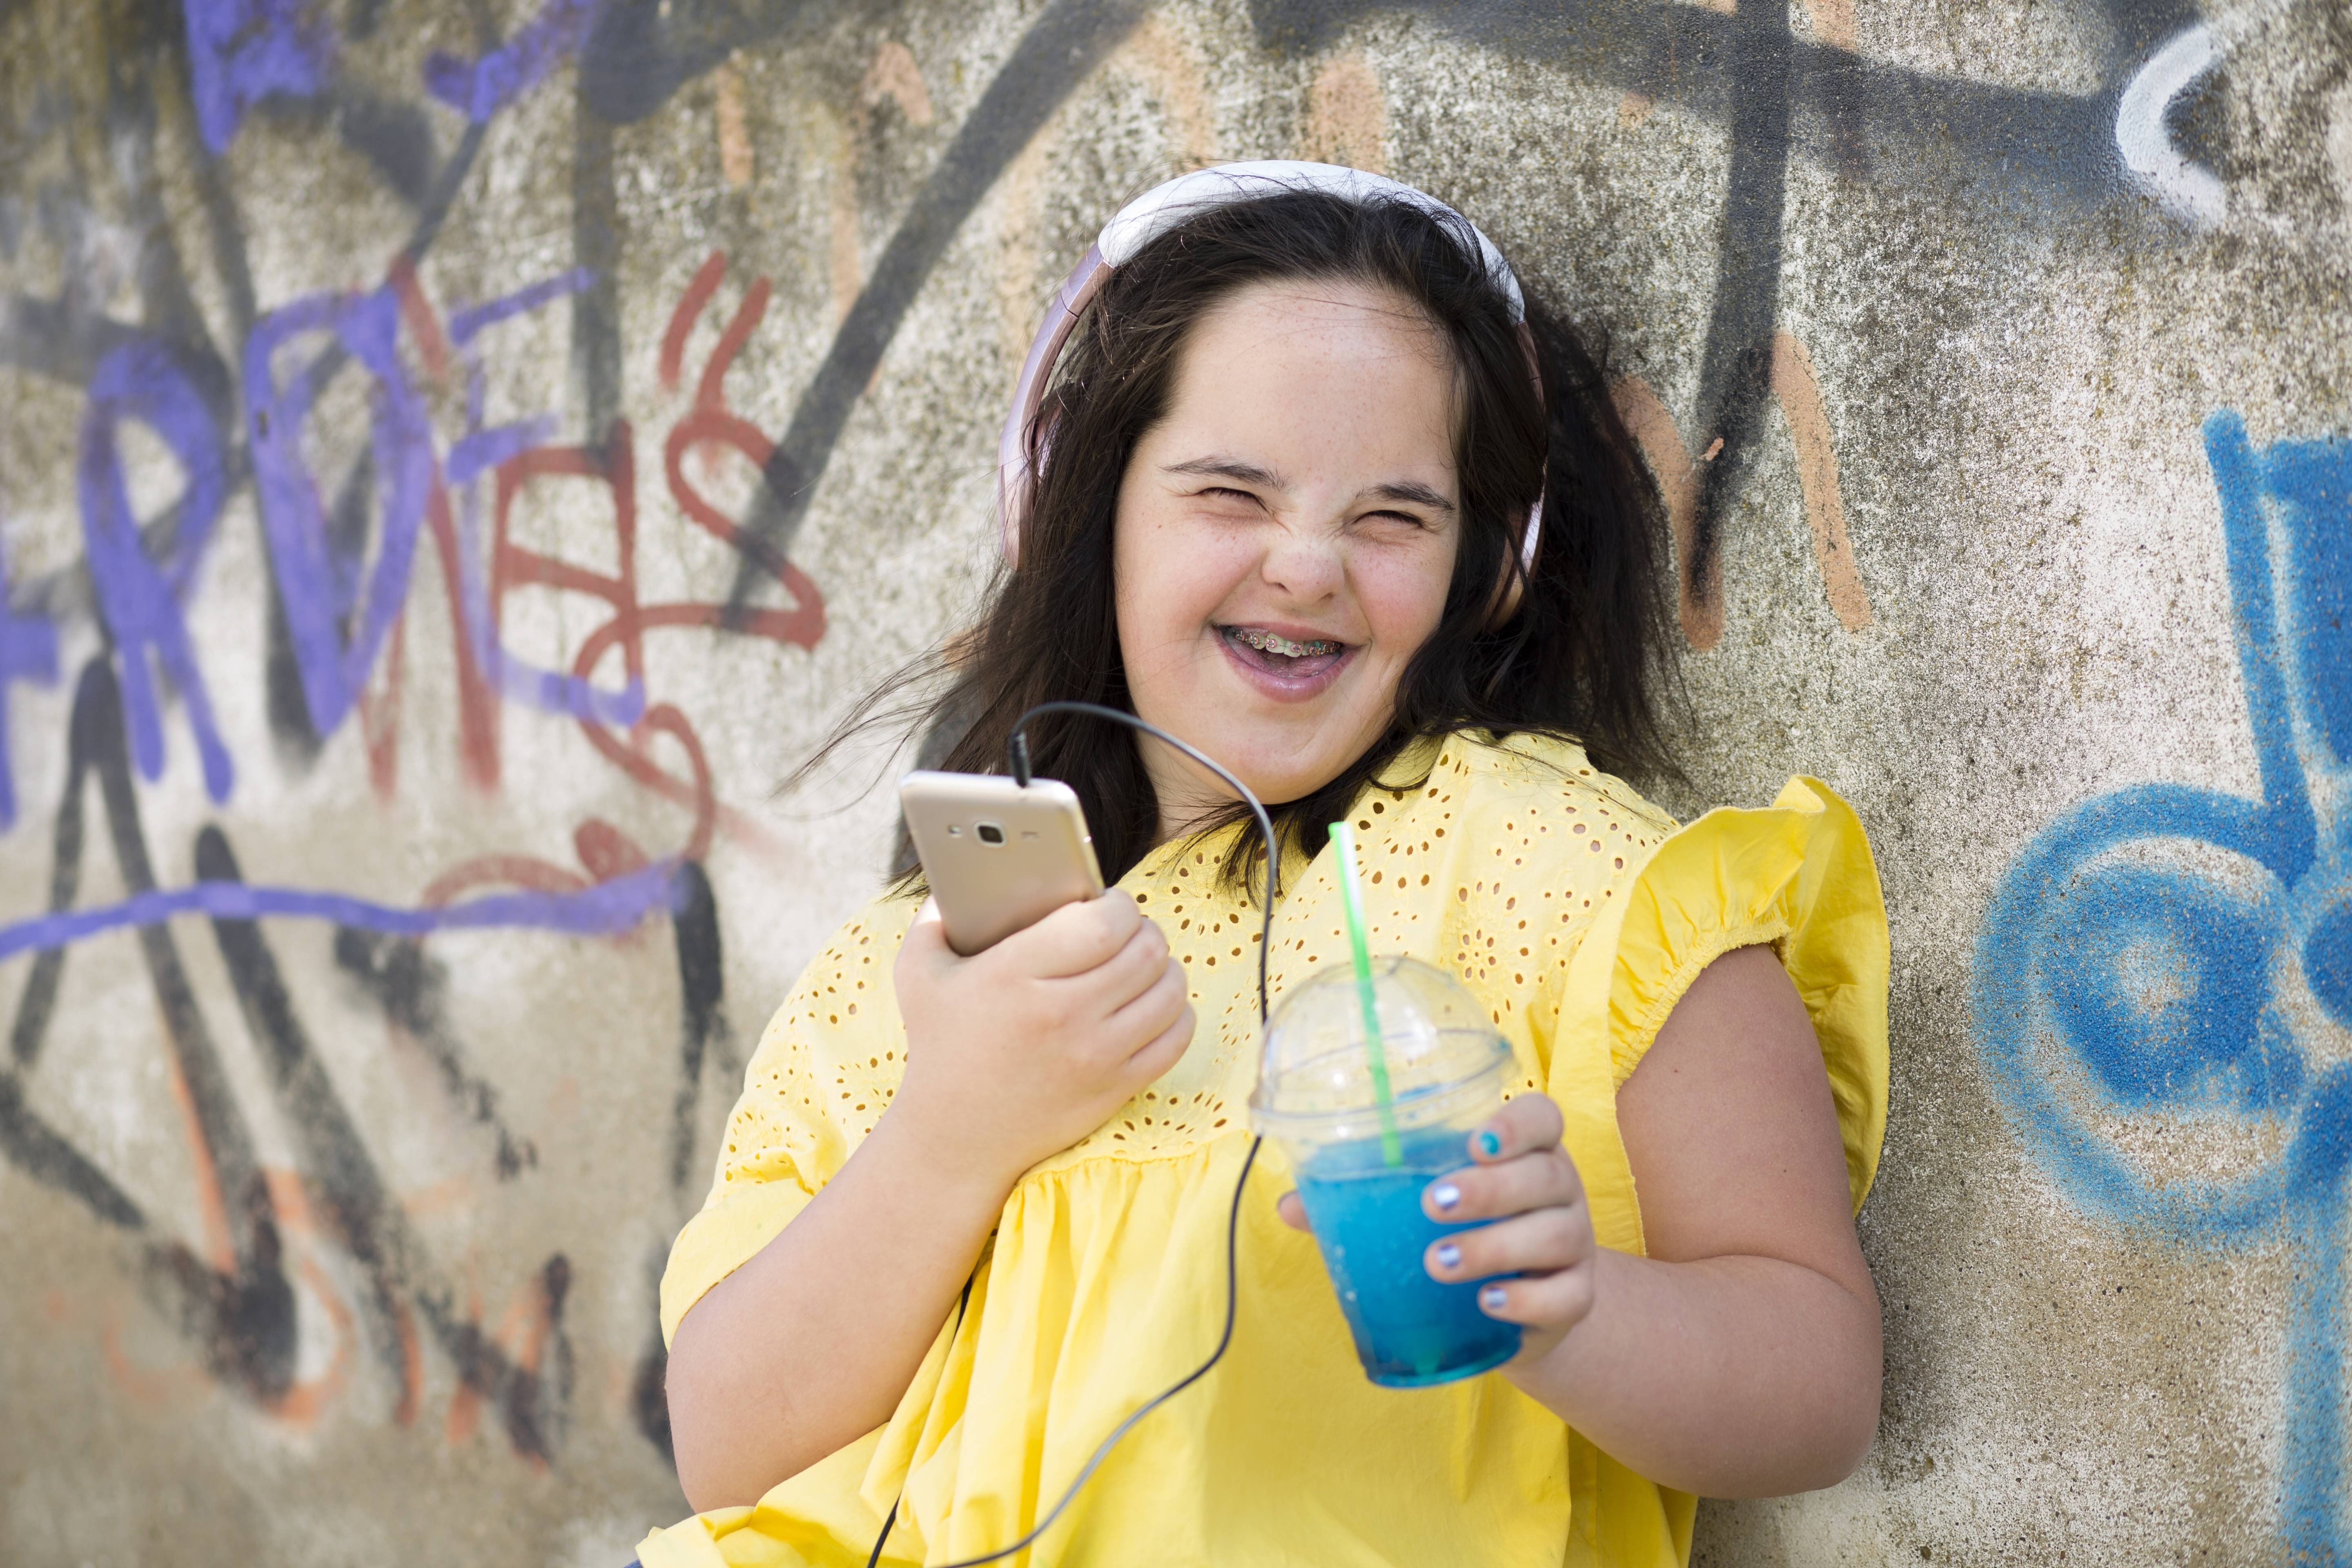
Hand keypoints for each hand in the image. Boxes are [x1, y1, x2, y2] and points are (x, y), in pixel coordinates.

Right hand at [891, 892, 1193, 1189]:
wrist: (954, 1138)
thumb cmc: (940, 1047)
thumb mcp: (918, 975)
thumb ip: (932, 920)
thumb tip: (955, 884)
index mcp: (1015, 974)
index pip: (1104, 922)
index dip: (1119, 904)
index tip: (1107, 904)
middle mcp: (1060, 1012)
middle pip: (1146, 950)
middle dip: (1144, 930)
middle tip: (1127, 932)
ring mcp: (1094, 1054)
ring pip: (1169, 989)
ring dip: (1165, 968)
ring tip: (1144, 964)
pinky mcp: (1115, 1087)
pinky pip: (1175, 1036)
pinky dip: (1176, 1014)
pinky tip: (1155, 1005)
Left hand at [1278, 1091, 1596, 1361]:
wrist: (1516, 1308)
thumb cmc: (1463, 1234)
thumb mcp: (1420, 1210)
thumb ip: (1363, 1200)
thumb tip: (1287, 1206)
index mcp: (1525, 1151)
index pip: (1543, 1118)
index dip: (1516, 1125)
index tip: (1474, 1141)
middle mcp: (1559, 1189)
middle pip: (1546, 1174)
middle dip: (1490, 1189)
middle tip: (1432, 1205)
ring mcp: (1575, 1243)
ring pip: (1555, 1235)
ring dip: (1494, 1246)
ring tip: (1437, 1261)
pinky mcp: (1577, 1296)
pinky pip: (1567, 1296)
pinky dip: (1527, 1300)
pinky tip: (1487, 1302)